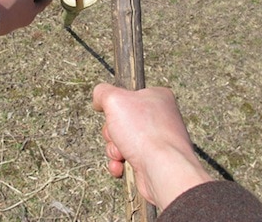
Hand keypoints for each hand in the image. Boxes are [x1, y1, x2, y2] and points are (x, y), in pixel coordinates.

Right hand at [92, 83, 212, 209]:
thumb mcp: (115, 99)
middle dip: (112, 131)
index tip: (114, 110)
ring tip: (123, 153)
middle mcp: (160, 117)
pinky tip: (122, 165)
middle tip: (118, 134)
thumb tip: (99, 99)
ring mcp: (157, 140)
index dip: (115, 105)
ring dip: (114, 149)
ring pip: (120, 141)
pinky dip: (119, 163)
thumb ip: (103, 92)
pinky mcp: (152, 160)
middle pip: (120, 120)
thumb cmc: (144, 132)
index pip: (128, 95)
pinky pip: (126, 159)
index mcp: (157, 97)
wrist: (163, 170)